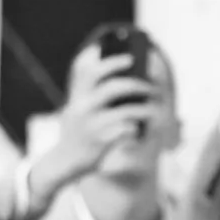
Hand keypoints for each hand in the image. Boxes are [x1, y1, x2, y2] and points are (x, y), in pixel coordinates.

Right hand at [38, 42, 160, 192]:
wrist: (64, 161)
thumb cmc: (79, 130)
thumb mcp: (79, 108)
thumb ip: (94, 93)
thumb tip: (128, 80)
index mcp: (77, 95)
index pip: (91, 71)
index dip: (112, 62)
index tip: (131, 59)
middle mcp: (82, 107)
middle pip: (114, 87)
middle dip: (138, 84)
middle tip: (151, 87)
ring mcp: (91, 125)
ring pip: (126, 111)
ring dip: (145, 108)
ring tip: (154, 109)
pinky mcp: (100, 142)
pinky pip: (126, 130)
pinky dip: (137, 128)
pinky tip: (139, 129)